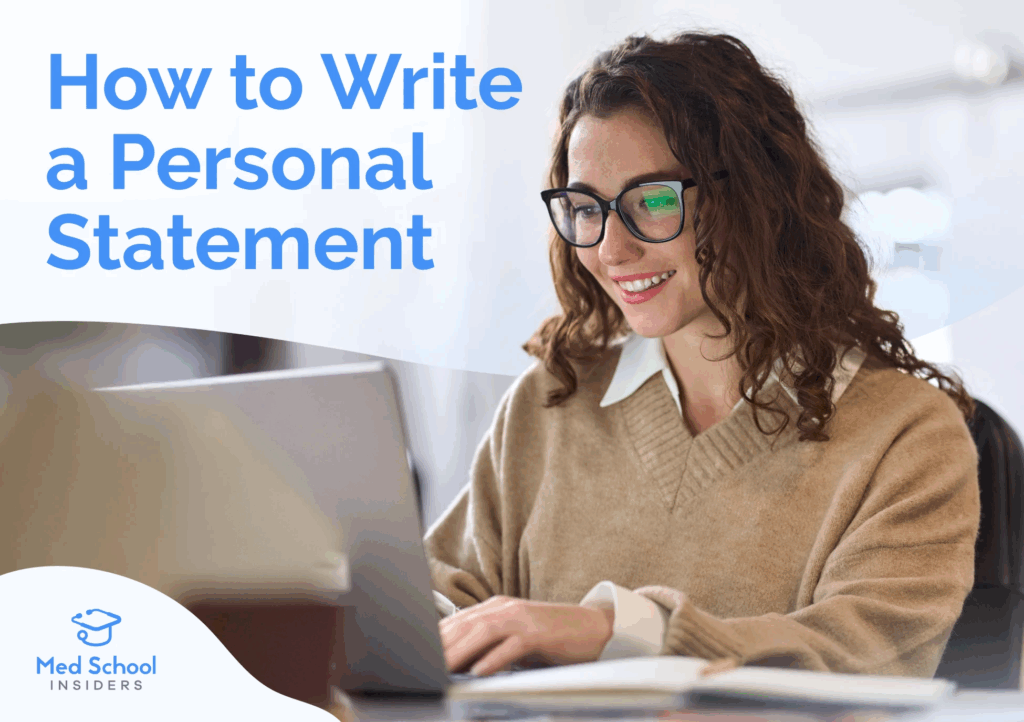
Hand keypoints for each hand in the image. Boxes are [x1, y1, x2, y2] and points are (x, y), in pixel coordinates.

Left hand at [439, 596, 613, 675]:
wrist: (592, 628)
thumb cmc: (550, 637)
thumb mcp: (514, 638)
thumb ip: (488, 645)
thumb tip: (459, 664)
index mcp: (496, 608)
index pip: (457, 623)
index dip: (435, 639)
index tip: (417, 654)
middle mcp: (505, 608)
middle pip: (465, 626)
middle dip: (441, 647)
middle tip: (422, 665)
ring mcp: (522, 619)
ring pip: (483, 633)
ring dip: (460, 652)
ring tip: (442, 668)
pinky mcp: (538, 633)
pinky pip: (511, 646)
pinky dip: (494, 659)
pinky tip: (479, 672)